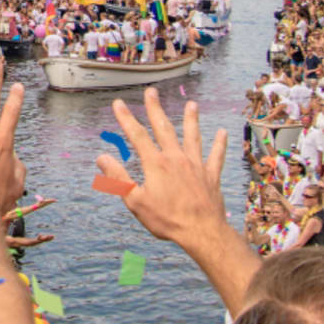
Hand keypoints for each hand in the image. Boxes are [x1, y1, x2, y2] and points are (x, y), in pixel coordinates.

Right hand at [94, 87, 228, 250]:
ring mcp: (196, 165)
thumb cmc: (167, 220)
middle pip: (164, 128)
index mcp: (156, 164)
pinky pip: (216, 156)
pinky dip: (219, 144)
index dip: (126, 118)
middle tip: (151, 91)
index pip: (137, 136)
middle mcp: (176, 159)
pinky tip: (222, 132)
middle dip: (155, 109)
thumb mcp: (135, 201)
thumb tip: (101, 158)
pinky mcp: (210, 176)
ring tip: (192, 104)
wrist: (202, 232)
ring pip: (193, 137)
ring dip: (191, 119)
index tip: (118, 103)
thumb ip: (118, 178)